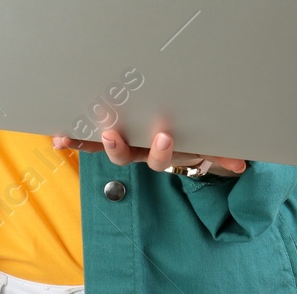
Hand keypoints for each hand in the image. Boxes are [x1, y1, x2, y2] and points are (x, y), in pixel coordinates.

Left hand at [50, 127, 247, 175]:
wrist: (173, 136)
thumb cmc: (190, 135)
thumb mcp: (206, 144)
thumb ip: (221, 153)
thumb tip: (242, 164)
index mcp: (160, 151)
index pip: (159, 157)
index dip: (160, 151)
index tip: (164, 135)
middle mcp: (136, 149)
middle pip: (123, 154)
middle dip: (115, 145)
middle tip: (111, 131)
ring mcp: (119, 141)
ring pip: (99, 145)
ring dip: (84, 142)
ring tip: (67, 138)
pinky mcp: (103, 131)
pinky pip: (84, 137)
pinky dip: (70, 138)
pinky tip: (54, 136)